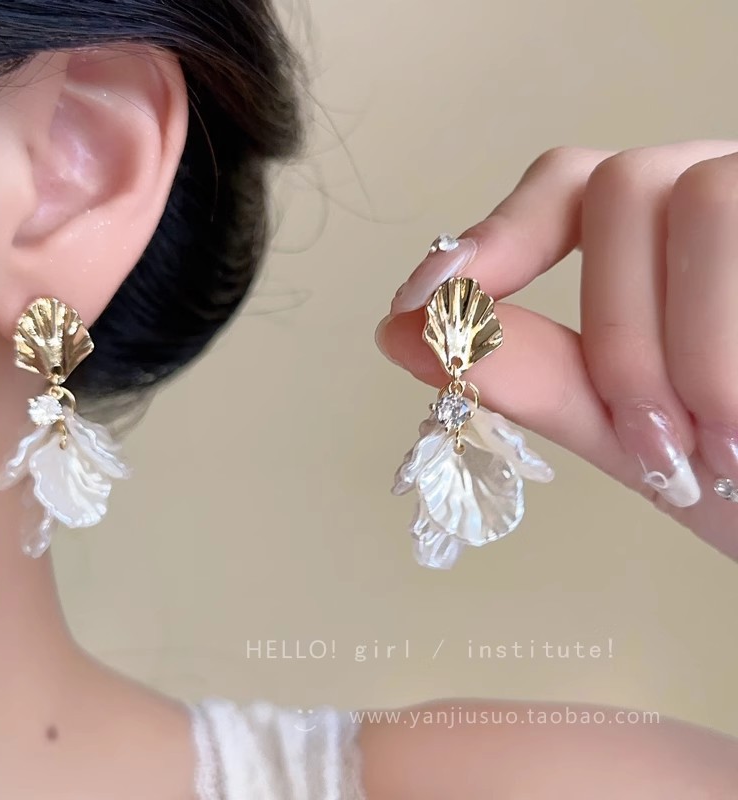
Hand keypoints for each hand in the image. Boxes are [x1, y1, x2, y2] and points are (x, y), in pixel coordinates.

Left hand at [375, 142, 737, 559]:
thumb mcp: (624, 427)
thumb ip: (521, 374)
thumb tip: (398, 327)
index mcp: (670, 236)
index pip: (572, 184)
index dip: (502, 232)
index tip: (430, 299)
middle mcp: (730, 193)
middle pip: (627, 187)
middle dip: (622, 334)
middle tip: (658, 447)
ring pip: (704, 197)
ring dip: (693, 348)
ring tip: (727, 448)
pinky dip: (735, 351)